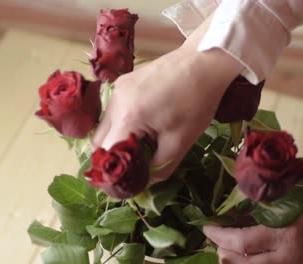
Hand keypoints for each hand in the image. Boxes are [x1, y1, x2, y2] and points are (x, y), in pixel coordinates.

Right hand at [92, 16, 242, 181]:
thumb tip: (145, 182)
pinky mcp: (124, 82)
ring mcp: (117, 89)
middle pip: (99, 142)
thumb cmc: (196, 102)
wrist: (203, 62)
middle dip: (114, 157)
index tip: (128, 184)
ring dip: (118, 139)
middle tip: (137, 164)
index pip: (107, 155)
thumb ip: (159, 167)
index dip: (115, 174)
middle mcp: (115, 102)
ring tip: (144, 142)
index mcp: (128, 117)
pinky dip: (124, 123)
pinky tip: (146, 122)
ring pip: (105, 125)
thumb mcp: (180, 142)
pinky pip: (114, 110)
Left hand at [204, 191, 302, 263]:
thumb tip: (231, 209)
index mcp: (286, 234)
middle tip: (216, 240)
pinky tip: (245, 257)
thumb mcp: (288, 198)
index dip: (220, 236)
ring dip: (235, 262)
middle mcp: (289, 257)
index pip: (242, 242)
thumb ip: (261, 205)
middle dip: (223, 252)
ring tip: (228, 249)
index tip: (207, 228)